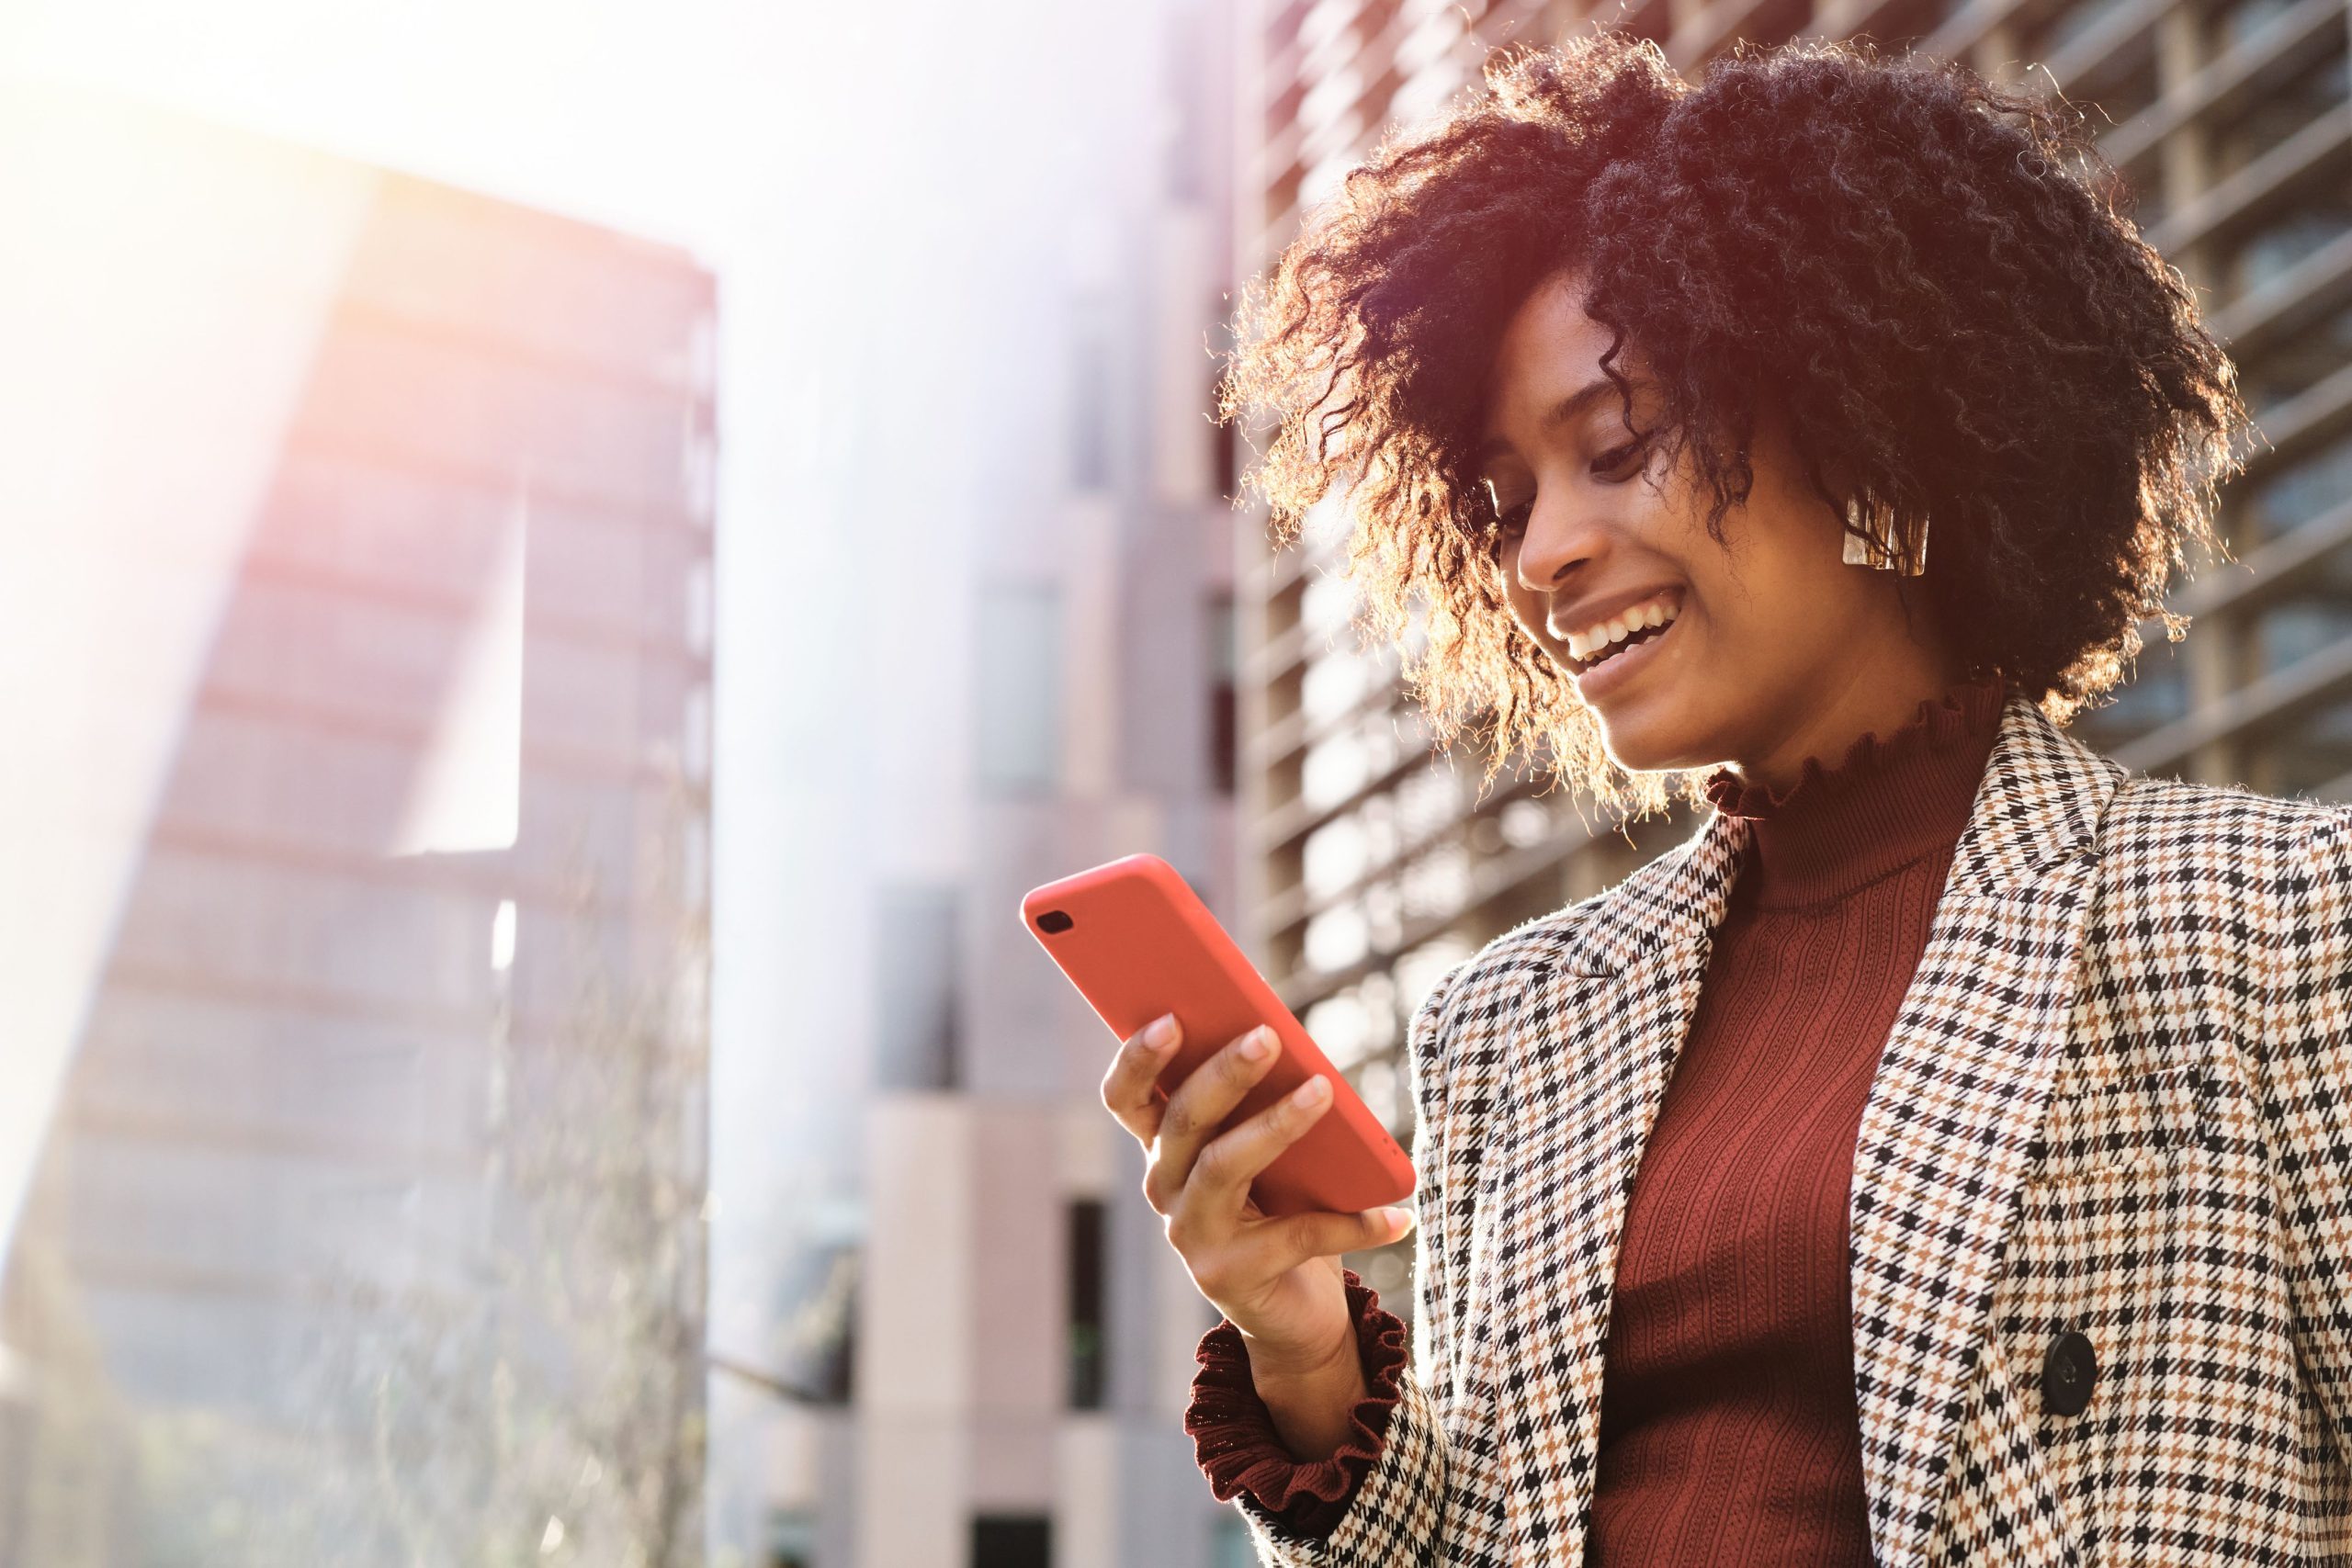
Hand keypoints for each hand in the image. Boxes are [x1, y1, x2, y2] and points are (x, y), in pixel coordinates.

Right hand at [1100, 1013, 1412, 1450]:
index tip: (1170, 1018)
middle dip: (1223, 1073)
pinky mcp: (1229, 1277)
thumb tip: (1293, 1043)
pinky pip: (1296, 1234)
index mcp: (1164, 1149)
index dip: (1137, 1058)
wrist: (1293, 1313)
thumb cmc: (1283, 1207)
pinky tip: (1396, 1215)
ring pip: (1225, 1165)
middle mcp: (1165, 1189)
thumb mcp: (1268, 1152)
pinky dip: (1352, 1223)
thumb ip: (1262, 1105)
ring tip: (1323, 1091)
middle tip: (1267, 1036)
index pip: (1126, 1098)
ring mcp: (1192, 1236)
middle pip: (1182, 1121)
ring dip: (1277, 1124)